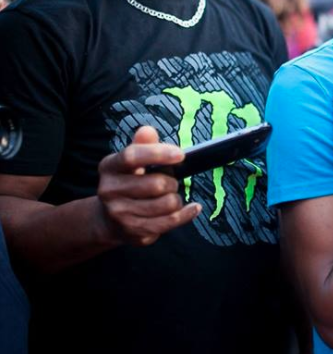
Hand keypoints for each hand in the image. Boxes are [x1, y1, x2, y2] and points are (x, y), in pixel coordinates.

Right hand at [96, 126, 200, 246]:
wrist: (110, 219)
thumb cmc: (129, 182)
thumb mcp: (132, 161)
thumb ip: (143, 145)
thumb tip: (147, 131)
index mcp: (109, 167)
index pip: (132, 156)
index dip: (158, 154)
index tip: (180, 154)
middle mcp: (109, 191)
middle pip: (156, 184)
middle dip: (172, 182)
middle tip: (170, 182)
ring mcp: (120, 214)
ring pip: (167, 204)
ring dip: (176, 199)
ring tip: (170, 196)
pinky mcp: (134, 232)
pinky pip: (171, 221)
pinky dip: (187, 213)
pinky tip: (192, 208)